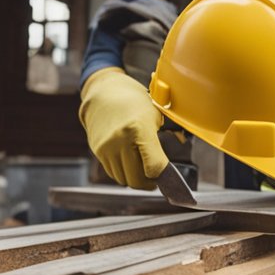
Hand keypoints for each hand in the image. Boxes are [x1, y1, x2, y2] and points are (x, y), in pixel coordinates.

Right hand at [78, 67, 168, 189]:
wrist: (105, 93)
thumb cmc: (135, 102)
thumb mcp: (156, 114)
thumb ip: (167, 136)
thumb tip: (176, 158)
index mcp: (140, 129)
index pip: (154, 167)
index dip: (164, 175)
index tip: (168, 174)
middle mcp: (121, 140)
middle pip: (138, 179)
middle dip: (150, 181)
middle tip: (156, 175)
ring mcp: (107, 147)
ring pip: (125, 180)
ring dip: (136, 178)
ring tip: (143, 167)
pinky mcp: (98, 151)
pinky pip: (113, 173)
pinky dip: (124, 173)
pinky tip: (130, 161)